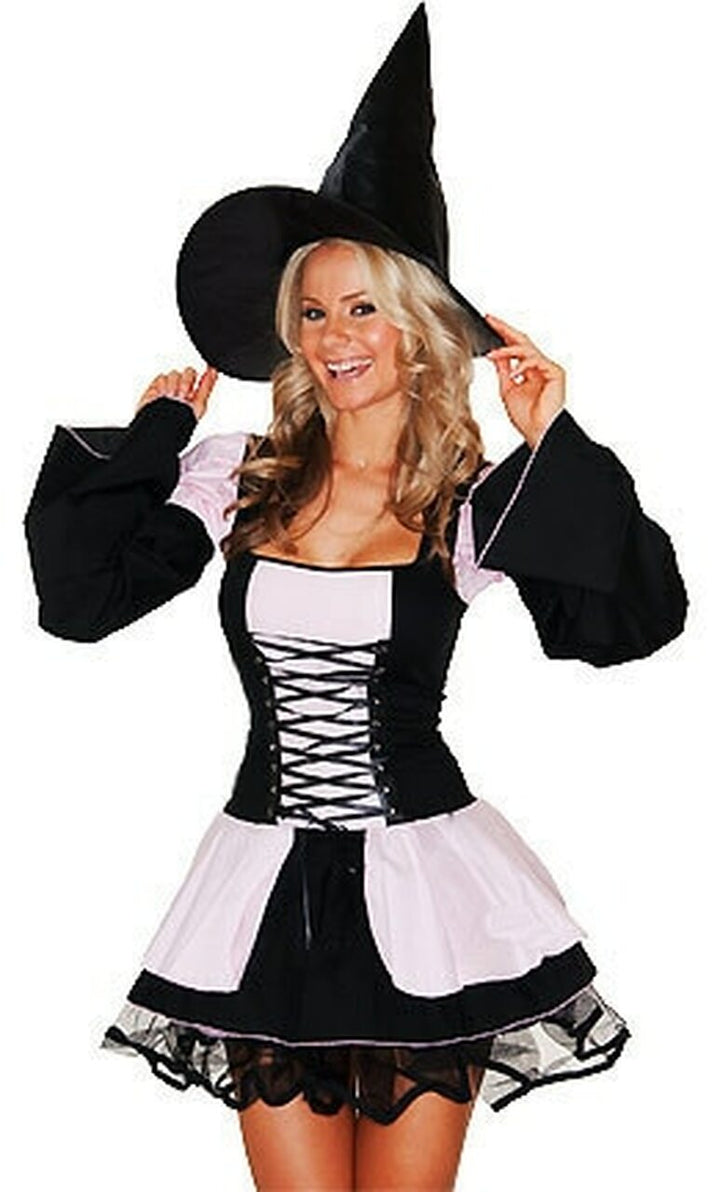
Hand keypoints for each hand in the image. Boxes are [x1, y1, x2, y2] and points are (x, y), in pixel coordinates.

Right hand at [135, 364, 217, 420]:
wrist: (160, 428)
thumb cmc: (179, 422)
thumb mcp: (199, 405)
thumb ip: (207, 386)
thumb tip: (214, 371)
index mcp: (195, 395)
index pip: (204, 380)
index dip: (209, 372)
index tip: (211, 368)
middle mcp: (183, 389)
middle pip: (189, 372)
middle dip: (187, 381)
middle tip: (183, 394)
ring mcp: (170, 386)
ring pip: (175, 374)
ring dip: (174, 385)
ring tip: (171, 397)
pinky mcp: (157, 386)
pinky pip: (162, 377)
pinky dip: (162, 385)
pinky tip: (163, 395)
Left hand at [483, 314, 564, 448]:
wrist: (537, 433)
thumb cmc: (526, 418)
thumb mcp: (507, 388)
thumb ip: (503, 369)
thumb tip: (496, 353)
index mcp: (529, 370)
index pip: (515, 347)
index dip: (503, 334)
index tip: (489, 323)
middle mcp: (539, 367)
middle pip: (522, 341)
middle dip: (505, 330)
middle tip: (491, 320)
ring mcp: (548, 369)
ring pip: (527, 349)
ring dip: (508, 350)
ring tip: (493, 354)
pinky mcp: (556, 373)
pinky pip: (537, 361)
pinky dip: (523, 365)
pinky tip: (514, 373)